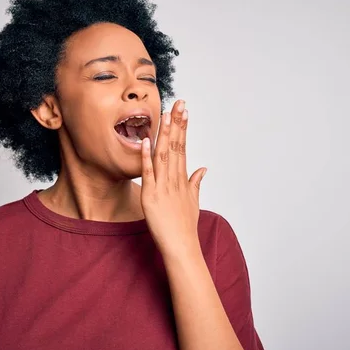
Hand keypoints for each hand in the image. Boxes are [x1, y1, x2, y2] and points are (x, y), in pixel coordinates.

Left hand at [140, 100, 206, 257]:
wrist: (182, 247)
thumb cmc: (185, 227)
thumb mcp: (193, 201)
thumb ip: (196, 183)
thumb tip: (203, 168)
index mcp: (182, 179)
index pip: (184, 147)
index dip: (183, 128)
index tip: (184, 111)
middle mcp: (174, 180)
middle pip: (177, 146)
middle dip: (177, 123)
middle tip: (178, 102)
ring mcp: (163, 187)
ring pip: (164, 155)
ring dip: (164, 134)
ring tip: (165, 115)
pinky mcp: (150, 196)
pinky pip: (148, 174)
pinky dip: (147, 157)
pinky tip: (146, 141)